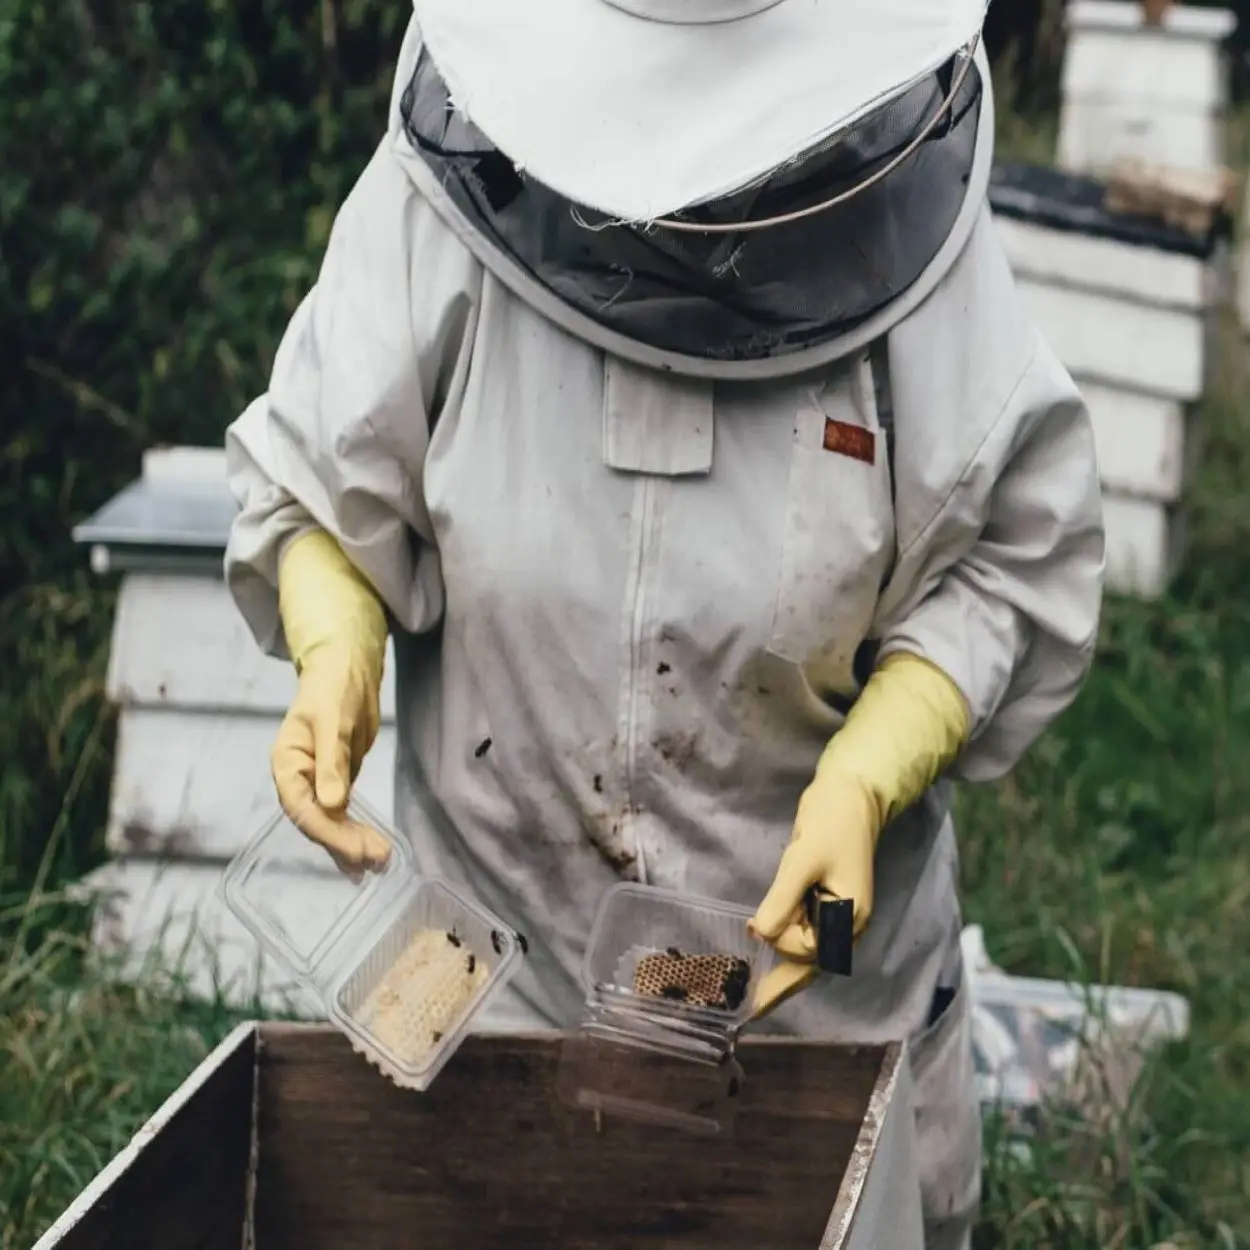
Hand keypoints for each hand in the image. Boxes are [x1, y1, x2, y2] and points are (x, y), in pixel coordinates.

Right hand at [272, 640, 391, 873]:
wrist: (346, 671)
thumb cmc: (334, 688)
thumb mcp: (333, 722)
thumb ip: (332, 761)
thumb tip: (333, 804)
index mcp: (286, 763)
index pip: (302, 807)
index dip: (328, 832)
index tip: (356, 850)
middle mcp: (297, 779)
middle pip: (316, 821)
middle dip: (344, 843)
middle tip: (376, 860)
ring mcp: (316, 784)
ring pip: (330, 823)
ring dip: (351, 845)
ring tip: (379, 865)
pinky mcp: (335, 783)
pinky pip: (342, 816)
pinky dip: (354, 833)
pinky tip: (369, 854)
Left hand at [748, 772, 879, 1018]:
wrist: (851, 797)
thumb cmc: (831, 825)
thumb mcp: (802, 861)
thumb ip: (782, 900)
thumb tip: (761, 934)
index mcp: (849, 918)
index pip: (807, 949)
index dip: (779, 939)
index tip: (755, 927)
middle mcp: (846, 926)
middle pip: (810, 966)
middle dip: (781, 984)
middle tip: (749, 1009)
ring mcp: (838, 918)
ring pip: (807, 956)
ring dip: (783, 967)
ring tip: (756, 995)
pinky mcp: (826, 905)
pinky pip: (806, 937)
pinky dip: (788, 950)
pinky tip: (772, 966)